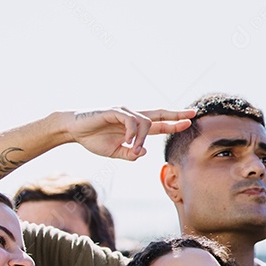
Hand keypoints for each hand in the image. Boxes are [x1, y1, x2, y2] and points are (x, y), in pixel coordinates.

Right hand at [64, 107, 195, 159]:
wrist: (73, 130)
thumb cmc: (93, 139)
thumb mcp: (114, 152)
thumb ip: (129, 154)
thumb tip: (143, 153)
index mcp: (135, 127)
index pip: (160, 124)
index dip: (174, 123)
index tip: (189, 122)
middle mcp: (133, 116)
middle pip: (160, 114)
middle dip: (176, 115)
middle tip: (192, 114)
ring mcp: (125, 112)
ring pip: (146, 123)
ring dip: (142, 138)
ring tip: (133, 148)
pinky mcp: (115, 111)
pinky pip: (132, 121)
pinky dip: (133, 132)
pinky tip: (128, 141)